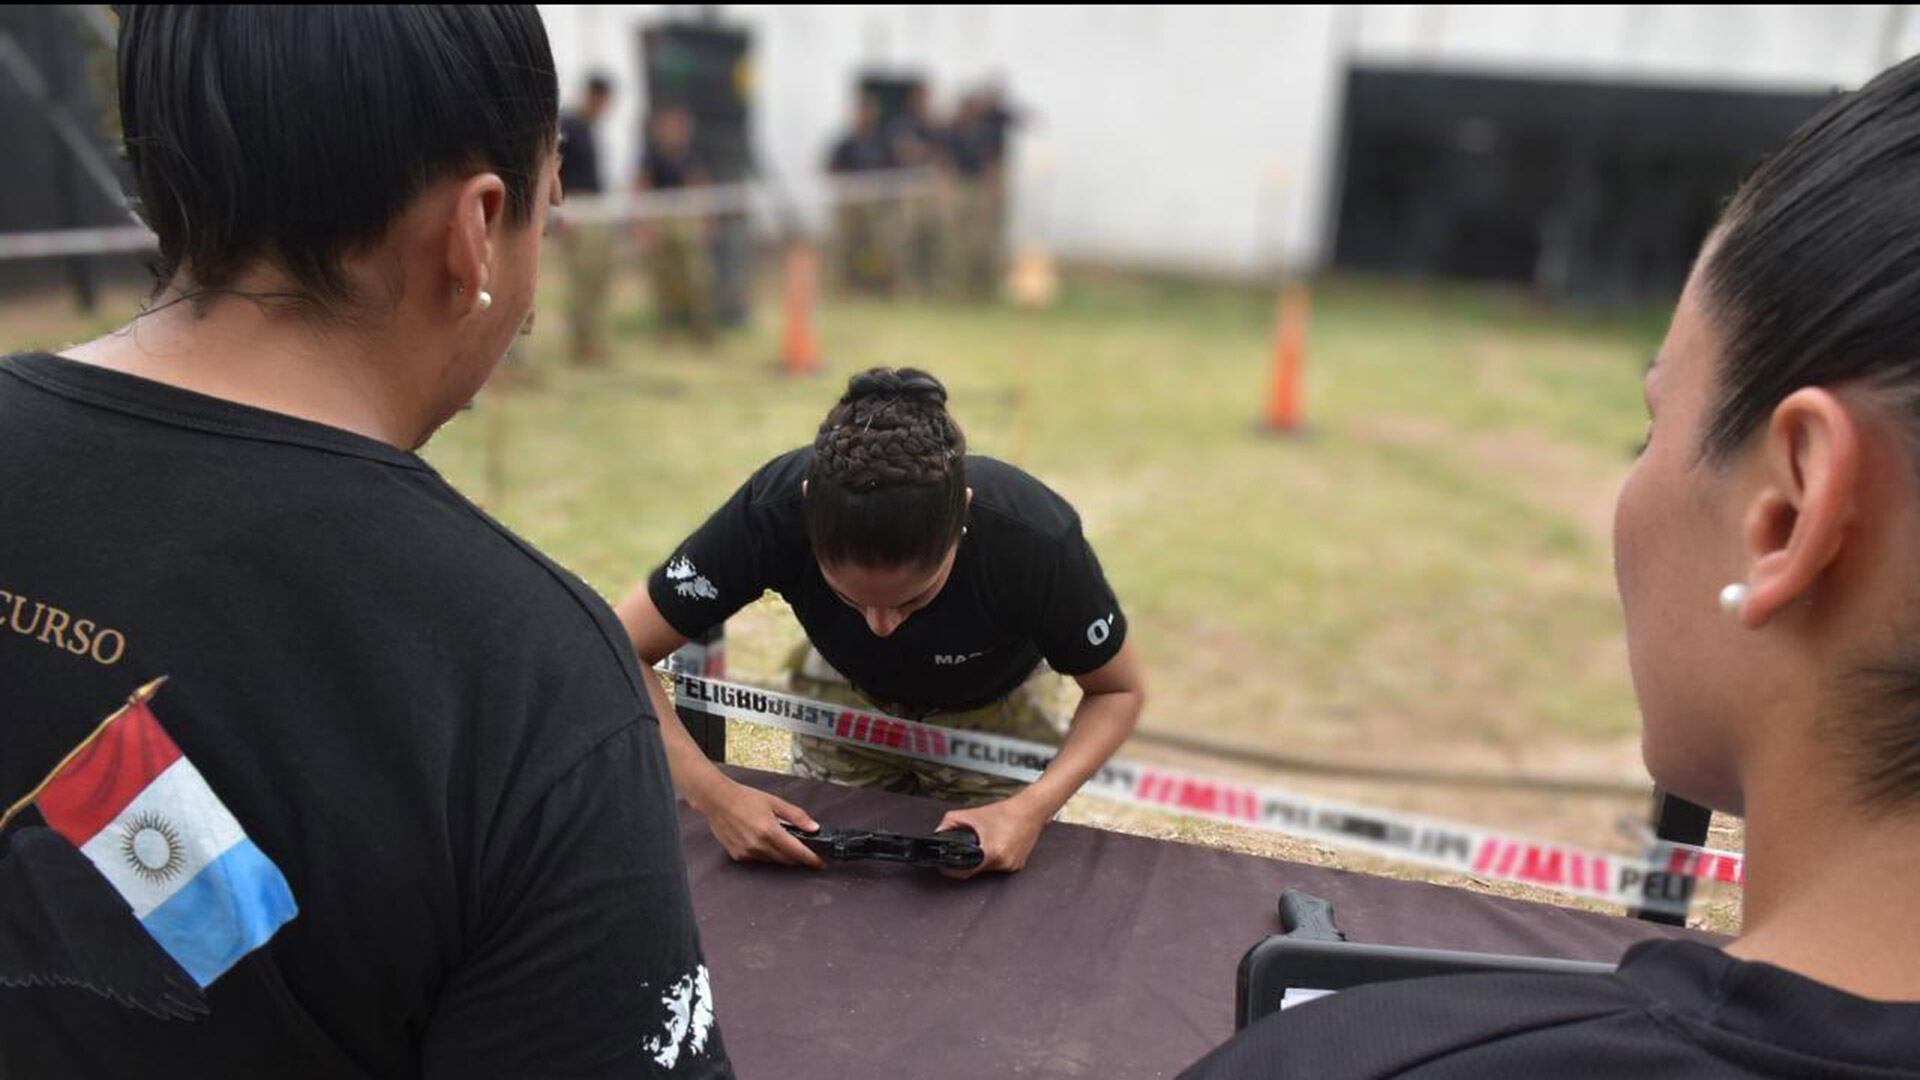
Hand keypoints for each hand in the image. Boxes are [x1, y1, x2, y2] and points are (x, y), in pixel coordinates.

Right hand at [695, 778, 823, 868]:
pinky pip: (759, 859)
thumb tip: (814, 828)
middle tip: (804, 848)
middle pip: (787, 859)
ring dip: (781, 854)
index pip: (797, 851)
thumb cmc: (745, 798)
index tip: (820, 862)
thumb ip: (796, 816)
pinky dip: (766, 853)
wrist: (718, 800)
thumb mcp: (775, 802)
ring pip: (773, 860)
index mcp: (770, 831)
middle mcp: (758, 845)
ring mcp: (747, 853)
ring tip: (778, 838)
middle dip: (798, 856)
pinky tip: (762, 840)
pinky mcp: (738, 856)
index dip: (811, 858)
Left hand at [936, 795, 1050, 879]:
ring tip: (984, 844)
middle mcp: (1003, 863)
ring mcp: (1011, 866)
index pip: (964, 872)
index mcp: (991, 853)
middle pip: (976, 870)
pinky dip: (994, 859)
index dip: (952, 870)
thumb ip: (950, 823)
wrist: (1031, 810)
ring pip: (988, 870)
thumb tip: (938, 834)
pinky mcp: (1018, 866)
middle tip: (967, 848)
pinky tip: (996, 845)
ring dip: (982, 860)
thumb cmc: (1006, 812)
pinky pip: (999, 867)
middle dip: (969, 861)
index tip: (945, 866)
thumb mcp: (972, 814)